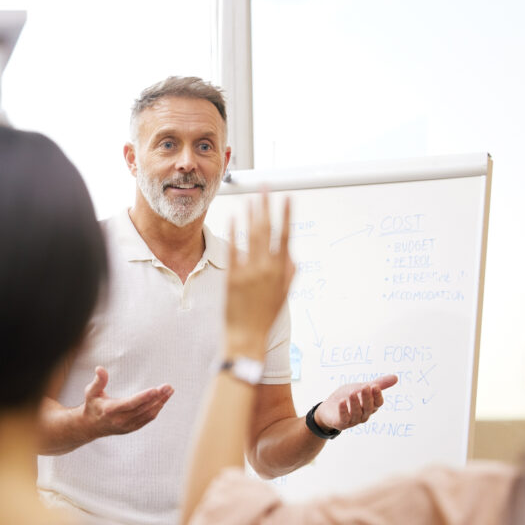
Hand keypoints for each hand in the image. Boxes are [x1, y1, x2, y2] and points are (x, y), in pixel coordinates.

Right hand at [81, 367, 173, 438]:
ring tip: (169, 391)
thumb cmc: (92, 405)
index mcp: (110, 410)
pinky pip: (148, 419)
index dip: (143, 397)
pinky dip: (157, 409)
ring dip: (160, 402)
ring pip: (148, 414)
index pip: (130, 403)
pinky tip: (163, 400)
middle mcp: (120, 420)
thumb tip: (100, 368)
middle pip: (143, 408)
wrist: (91, 426)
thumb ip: (98, 381)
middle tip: (168, 386)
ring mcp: (127, 426)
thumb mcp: (91, 392)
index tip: (155, 389)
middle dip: (157, 397)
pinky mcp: (132, 428)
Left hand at [225, 193, 295, 357]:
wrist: (247, 337)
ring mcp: (248, 272)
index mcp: (281, 271)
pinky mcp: (232, 277)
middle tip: (265, 187)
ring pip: (250, 236)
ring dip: (251, 214)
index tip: (287, 198)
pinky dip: (232, 232)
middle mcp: (266, 269)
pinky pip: (232, 249)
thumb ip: (290, 273)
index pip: (286, 236)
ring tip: (251, 198)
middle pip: (267, 230)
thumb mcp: (284, 295)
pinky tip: (232, 218)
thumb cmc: (266, 317)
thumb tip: (292, 256)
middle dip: (267, 206)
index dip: (287, 215)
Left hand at [314, 374, 399, 431]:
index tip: (375, 386)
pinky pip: (344, 418)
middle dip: (367, 398)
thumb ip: (378, 384)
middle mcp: (364, 414)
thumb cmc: (347, 397)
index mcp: (370, 406)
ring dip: (355, 403)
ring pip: (357, 413)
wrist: (328, 407)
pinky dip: (343, 410)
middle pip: (368, 408)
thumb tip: (396, 377)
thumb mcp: (361, 387)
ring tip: (352, 393)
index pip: (378, 403)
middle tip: (365, 387)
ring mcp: (353, 420)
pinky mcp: (342, 423)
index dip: (378, 395)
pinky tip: (342, 402)